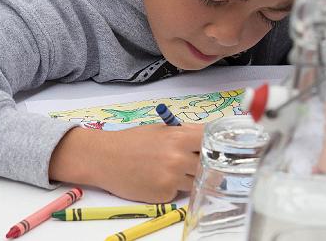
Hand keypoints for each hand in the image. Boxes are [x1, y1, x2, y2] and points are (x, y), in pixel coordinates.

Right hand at [49, 123, 203, 201]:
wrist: (105, 158)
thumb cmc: (132, 141)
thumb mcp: (161, 130)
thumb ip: (185, 133)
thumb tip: (207, 136)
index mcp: (180, 137)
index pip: (211, 141)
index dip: (216, 143)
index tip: (220, 147)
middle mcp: (179, 158)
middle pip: (208, 164)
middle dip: (203, 162)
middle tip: (194, 160)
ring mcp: (172, 178)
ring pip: (195, 181)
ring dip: (189, 177)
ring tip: (171, 168)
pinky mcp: (164, 195)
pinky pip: (179, 193)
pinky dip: (174, 188)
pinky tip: (158, 178)